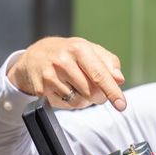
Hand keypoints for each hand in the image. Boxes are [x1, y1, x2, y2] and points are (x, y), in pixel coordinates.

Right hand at [7, 36, 126, 109]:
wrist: (34, 56)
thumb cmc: (68, 53)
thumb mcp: (90, 50)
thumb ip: (109, 63)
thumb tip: (119, 79)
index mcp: (78, 49)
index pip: (100, 75)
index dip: (112, 92)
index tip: (121, 105)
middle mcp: (63, 61)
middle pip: (91, 92)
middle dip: (99, 96)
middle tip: (97, 91)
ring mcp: (49, 76)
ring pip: (79, 101)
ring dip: (85, 100)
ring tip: (78, 88)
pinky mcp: (41, 90)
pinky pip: (65, 105)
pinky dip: (70, 102)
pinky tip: (66, 90)